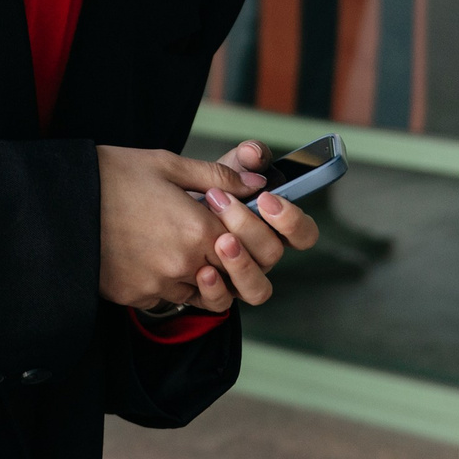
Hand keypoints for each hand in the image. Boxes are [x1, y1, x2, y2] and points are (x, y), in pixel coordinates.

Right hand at [98, 145, 264, 312]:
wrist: (57, 203)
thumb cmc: (112, 175)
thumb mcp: (166, 164)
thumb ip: (218, 176)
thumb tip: (256, 182)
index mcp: (198, 228)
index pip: (245, 246)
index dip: (240, 232)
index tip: (223, 218)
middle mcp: (184, 264)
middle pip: (226, 275)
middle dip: (222, 257)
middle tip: (201, 235)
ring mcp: (159, 285)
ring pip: (199, 291)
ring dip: (195, 273)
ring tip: (172, 242)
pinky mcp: (135, 296)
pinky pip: (165, 297)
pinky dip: (165, 282)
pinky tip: (147, 254)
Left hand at [194, 140, 321, 307]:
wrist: (154, 217)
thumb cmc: (197, 196)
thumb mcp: (216, 173)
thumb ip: (237, 162)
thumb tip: (253, 154)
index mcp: (272, 228)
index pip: (304, 233)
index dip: (292, 220)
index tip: (266, 199)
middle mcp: (260, 256)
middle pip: (272, 253)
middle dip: (248, 226)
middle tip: (218, 199)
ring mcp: (239, 279)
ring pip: (257, 288)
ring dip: (241, 264)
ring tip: (220, 240)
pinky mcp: (213, 295)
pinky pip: (222, 303)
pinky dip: (214, 289)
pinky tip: (201, 271)